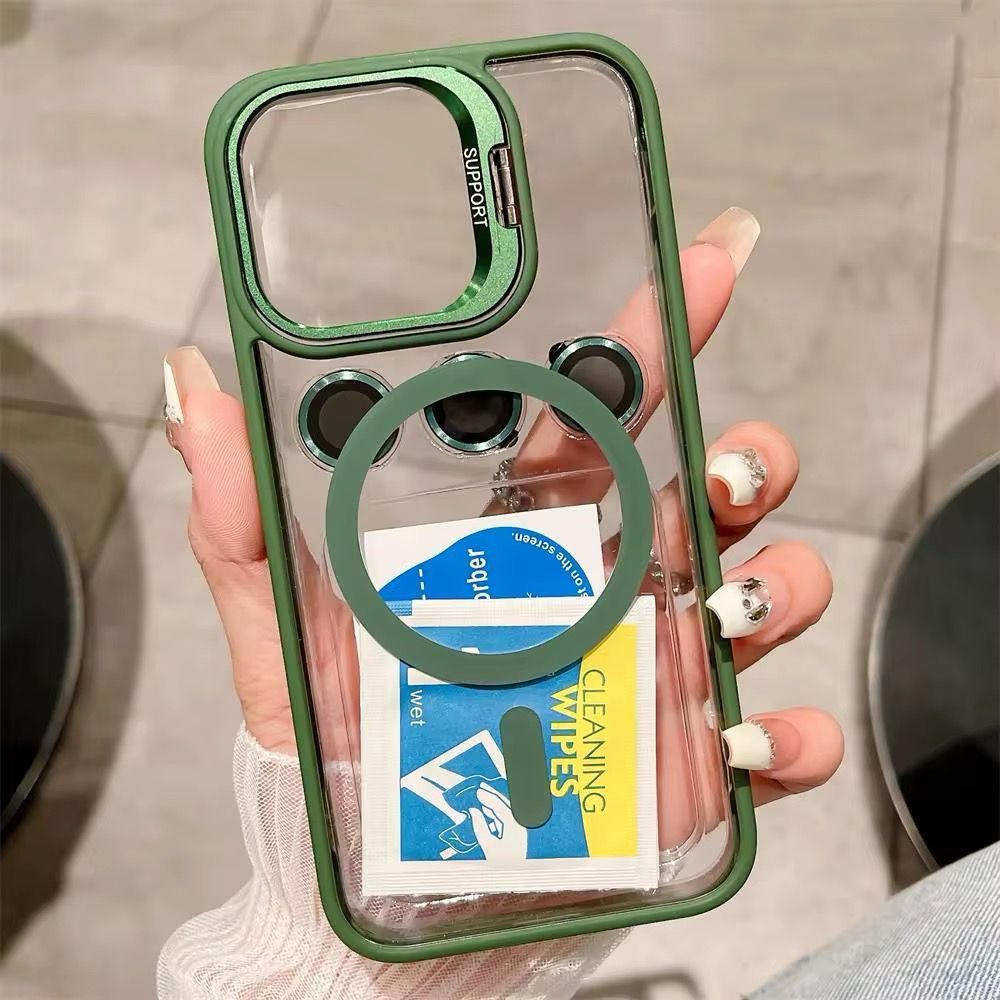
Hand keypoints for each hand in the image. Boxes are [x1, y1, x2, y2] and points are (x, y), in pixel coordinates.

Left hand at [165, 207, 842, 847]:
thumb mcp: (280, 631)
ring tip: (731, 604)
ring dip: (783, 577)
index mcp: (523, 538)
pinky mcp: (684, 763)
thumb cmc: (336, 755)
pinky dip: (791, 729)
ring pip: (767, 587)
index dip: (655, 337)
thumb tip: (195, 384)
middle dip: (746, 454)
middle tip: (722, 470)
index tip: (699, 266)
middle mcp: (604, 588)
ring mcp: (653, 670)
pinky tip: (758, 735)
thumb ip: (242, 516)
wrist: (367, 901)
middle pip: (710, 488)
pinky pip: (774, 734)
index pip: (598, 416)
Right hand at [469, 784, 528, 861]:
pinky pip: (505, 818)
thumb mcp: (488, 846)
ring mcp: (518, 829)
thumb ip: (480, 826)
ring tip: (482, 796)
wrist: (515, 879)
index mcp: (514, 825)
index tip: (478, 791)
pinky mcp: (515, 834)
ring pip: (505, 811)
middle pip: (505, 805)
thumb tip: (474, 812)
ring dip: (493, 803)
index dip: (488, 797)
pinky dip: (495, 812)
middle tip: (481, 787)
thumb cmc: (503, 866)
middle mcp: (519, 824)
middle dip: (492, 795)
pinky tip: (487, 810)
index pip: (500, 806)